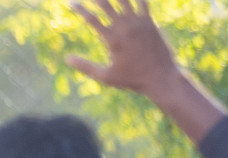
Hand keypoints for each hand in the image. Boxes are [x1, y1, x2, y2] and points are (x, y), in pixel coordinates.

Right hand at [66, 0, 180, 96]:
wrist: (160, 76)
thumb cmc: (131, 79)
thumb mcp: (105, 76)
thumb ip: (85, 66)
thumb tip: (67, 58)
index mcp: (112, 40)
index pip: (92, 19)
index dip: (80, 9)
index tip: (72, 3)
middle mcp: (125, 27)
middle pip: (106, 4)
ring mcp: (139, 22)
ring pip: (124, 0)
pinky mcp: (150, 21)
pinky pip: (142, 2)